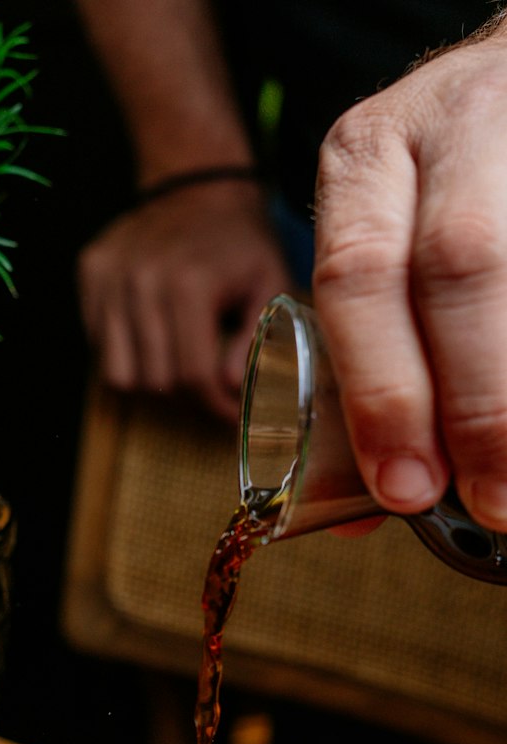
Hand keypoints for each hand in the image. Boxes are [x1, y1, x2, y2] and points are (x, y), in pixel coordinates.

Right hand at [78, 182, 291, 422]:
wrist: (199, 180)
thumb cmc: (241, 242)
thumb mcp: (271, 283)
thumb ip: (256, 339)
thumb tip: (231, 388)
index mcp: (190, 284)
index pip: (193, 376)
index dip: (215, 406)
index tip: (231, 415)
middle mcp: (141, 281)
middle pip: (155, 382)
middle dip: (187, 398)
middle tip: (208, 390)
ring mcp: (109, 277)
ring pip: (120, 375)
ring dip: (152, 382)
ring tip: (178, 365)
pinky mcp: (90, 274)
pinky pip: (98, 346)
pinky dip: (126, 353)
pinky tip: (152, 335)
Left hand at [313, 17, 506, 532]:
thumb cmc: (441, 193)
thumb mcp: (384, 245)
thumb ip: (368, 356)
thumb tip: (357, 517)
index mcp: (366, 158)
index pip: (358, 278)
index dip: (385, 394)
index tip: (405, 488)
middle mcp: (444, 122)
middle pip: (457, 267)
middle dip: (473, 402)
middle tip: (489, 496)